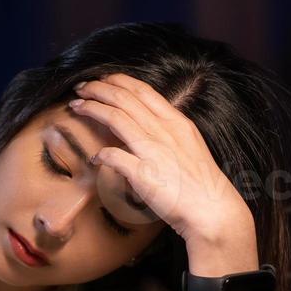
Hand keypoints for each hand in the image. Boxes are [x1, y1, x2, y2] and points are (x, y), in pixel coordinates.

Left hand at [68, 73, 256, 265]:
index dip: (118, 81)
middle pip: (124, 99)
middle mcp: (164, 131)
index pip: (142, 91)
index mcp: (176, 122)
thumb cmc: (201, 183)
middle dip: (98, 89)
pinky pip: (114, 157)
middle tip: (81, 87)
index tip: (102, 79)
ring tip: (77, 106)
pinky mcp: (144, 174)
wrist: (212, 211)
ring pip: (116, 118)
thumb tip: (144, 129)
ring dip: (93, 109)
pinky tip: (94, 157)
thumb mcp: (188, 146)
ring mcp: (153, 151)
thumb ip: (166, 134)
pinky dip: (101, 154)